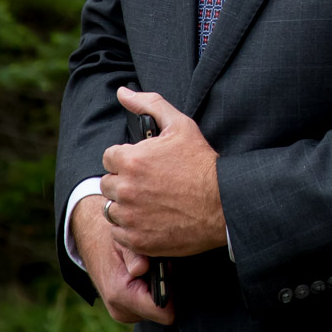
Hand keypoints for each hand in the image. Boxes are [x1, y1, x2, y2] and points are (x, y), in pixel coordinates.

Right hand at [70, 194, 175, 326]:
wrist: (91, 240)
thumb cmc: (109, 238)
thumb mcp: (122, 239)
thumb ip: (134, 255)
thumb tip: (142, 268)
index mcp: (121, 295)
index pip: (163, 313)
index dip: (173, 292)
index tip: (170, 272)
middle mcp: (121, 310)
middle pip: (163, 312)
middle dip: (165, 289)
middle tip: (158, 265)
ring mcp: (122, 313)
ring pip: (157, 310)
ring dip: (158, 290)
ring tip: (150, 268)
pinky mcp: (126, 311)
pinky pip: (148, 306)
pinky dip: (151, 291)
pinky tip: (146, 274)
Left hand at [99, 87, 225, 257]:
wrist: (224, 203)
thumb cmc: (202, 163)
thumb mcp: (181, 126)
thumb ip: (149, 104)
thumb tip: (122, 92)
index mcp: (132, 159)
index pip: (109, 157)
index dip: (127, 159)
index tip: (144, 165)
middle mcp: (126, 188)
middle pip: (108, 183)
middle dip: (125, 182)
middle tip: (150, 184)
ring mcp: (131, 216)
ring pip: (112, 209)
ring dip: (126, 206)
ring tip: (151, 203)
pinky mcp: (138, 239)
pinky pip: (119, 234)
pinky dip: (131, 229)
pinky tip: (151, 220)